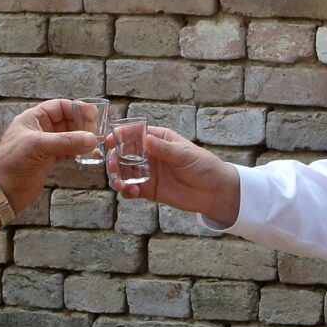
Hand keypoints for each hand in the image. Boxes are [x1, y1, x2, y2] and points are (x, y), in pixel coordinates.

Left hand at [0, 99, 97, 211]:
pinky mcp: (47, 161)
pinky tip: (88, 154)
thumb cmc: (12, 163)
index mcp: (32, 119)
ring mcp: (44, 146)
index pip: (59, 107)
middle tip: (96, 132)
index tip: (93, 114)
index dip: (76, 108)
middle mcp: (39, 130)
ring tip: (96, 143)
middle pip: (66, 121)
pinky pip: (67, 151)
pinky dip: (78, 152)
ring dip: (81, 139)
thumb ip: (66, 141)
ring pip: (68, 137)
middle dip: (81, 124)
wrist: (0, 191)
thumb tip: (91, 139)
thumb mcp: (38, 146)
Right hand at [107, 125, 240, 225]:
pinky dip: (127, 191)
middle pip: (124, 154)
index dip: (120, 136)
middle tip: (112, 166)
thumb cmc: (204, 166)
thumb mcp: (186, 155)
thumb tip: (146, 139)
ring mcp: (148, 172)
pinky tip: (131, 192)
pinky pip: (131, 189)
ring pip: (124, 172)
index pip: (135, 134)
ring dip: (117, 176)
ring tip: (119, 184)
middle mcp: (150, 155)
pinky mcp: (149, 189)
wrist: (215, 192)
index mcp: (159, 139)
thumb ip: (165, 149)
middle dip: (115, 159)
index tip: (110, 141)